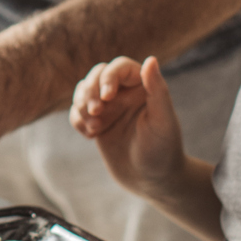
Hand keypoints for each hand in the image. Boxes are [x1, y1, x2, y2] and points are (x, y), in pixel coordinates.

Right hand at [70, 56, 185, 197]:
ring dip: (81, 105)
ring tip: (94, 127)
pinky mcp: (97, 124)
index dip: (108, 77)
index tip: (107, 97)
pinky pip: (77, 113)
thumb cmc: (163, 151)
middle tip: (95, 112)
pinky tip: (90, 135)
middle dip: (90, 91)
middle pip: (97, 74)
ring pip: (84, 91)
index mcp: (143, 87)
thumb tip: (152, 59)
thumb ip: (157, 89)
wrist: (152, 182)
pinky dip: (78, 120)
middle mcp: (125, 94)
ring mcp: (109, 109)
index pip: (120, 67)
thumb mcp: (163, 120)